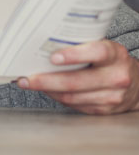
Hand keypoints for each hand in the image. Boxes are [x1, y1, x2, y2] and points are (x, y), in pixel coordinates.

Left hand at [16, 40, 138, 113]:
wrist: (138, 85)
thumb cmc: (111, 61)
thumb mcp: (103, 47)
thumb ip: (82, 45)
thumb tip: (45, 44)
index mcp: (115, 55)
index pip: (96, 52)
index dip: (74, 55)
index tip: (53, 57)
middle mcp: (116, 76)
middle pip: (76, 81)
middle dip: (47, 80)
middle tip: (27, 78)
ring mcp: (112, 96)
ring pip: (72, 96)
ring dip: (47, 90)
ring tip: (29, 83)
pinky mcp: (104, 110)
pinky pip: (75, 105)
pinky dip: (57, 97)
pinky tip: (46, 90)